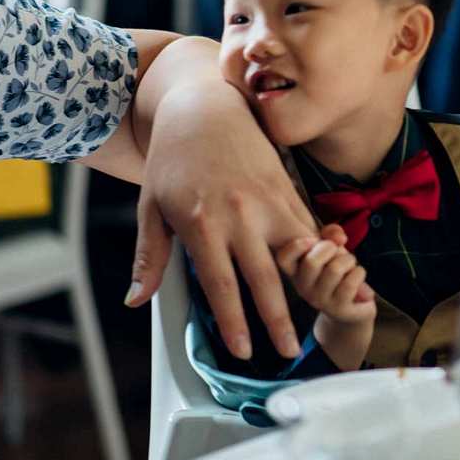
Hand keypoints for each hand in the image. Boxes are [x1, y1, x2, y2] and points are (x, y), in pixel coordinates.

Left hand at [127, 67, 318, 360]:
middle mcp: (240, 215)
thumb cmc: (172, 159)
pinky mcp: (286, 188)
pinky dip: (316, 251)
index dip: (235, 323)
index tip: (244, 351)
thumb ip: (149, 257)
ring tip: (318, 311)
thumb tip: (136, 301)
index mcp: (202, 224)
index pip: (222, 286)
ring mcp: (267, 200)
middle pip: (264, 279)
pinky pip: (305, 226)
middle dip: (277, 320)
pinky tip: (323, 272)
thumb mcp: (151, 208)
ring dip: (307, 286)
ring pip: (295, 254)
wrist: (204, 107)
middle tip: (288, 351)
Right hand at [277, 225, 375, 324]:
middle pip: (312, 262)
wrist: (354, 306)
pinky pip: (350, 283)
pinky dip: (359, 273)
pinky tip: (357, 277)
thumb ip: (331, 235)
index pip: (283, 258)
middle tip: (338, 254)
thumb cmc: (340, 271)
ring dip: (349, 261)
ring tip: (350, 267)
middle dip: (332, 249)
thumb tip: (340, 238)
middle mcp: (303, 287)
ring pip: (334, 269)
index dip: (296, 246)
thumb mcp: (332, 249)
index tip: (313, 239)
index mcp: (296, 270)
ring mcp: (319, 300)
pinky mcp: (338, 309)